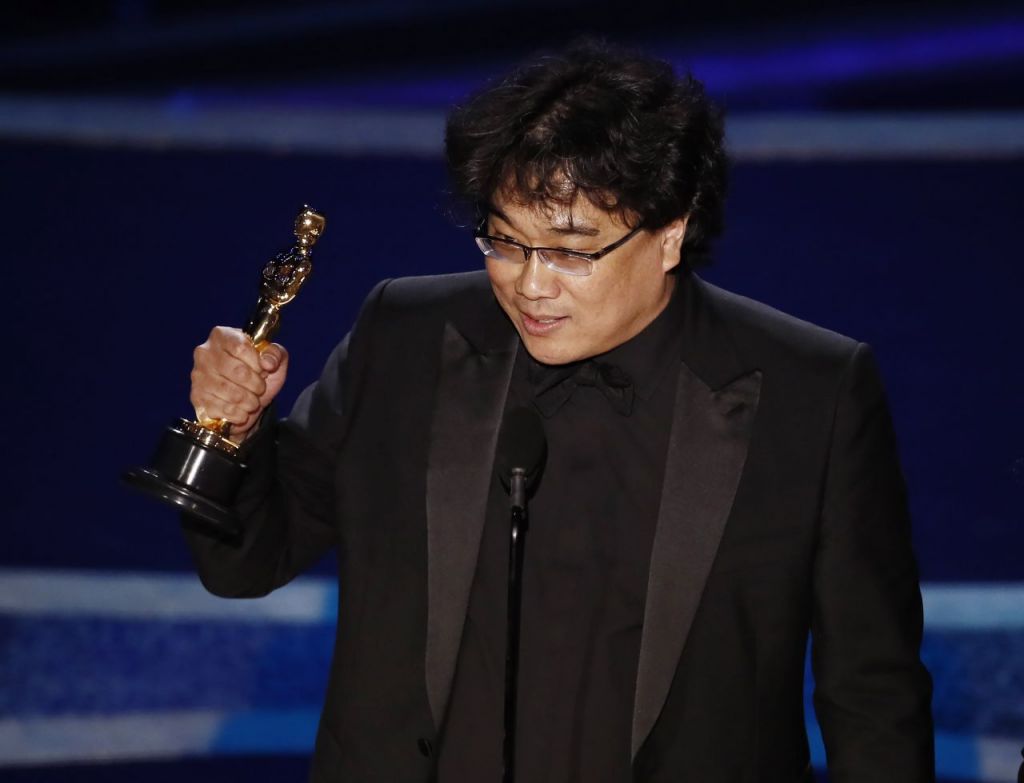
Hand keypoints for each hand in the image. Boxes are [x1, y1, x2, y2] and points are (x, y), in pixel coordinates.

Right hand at [190, 326, 287, 442]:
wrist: (245, 398)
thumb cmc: (257, 373)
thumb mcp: (273, 359)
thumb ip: (275, 354)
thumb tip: (268, 362)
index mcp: (223, 335)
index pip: (241, 348)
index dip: (257, 363)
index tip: (264, 370)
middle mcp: (205, 353)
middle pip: (238, 372)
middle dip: (256, 385)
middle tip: (260, 389)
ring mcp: (198, 376)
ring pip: (231, 393)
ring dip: (249, 402)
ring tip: (253, 401)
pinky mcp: (197, 397)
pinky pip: (222, 409)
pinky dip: (238, 414)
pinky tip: (242, 411)